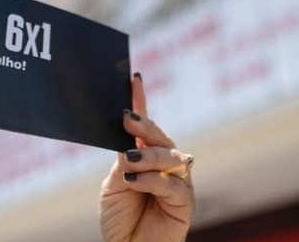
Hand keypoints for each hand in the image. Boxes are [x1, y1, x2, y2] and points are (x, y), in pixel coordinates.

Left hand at [99, 74, 194, 241]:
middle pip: (161, 137)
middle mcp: (165, 166)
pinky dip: (152, 180)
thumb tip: (128, 139)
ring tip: (130, 160)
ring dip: (149, 155)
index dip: (141, 101)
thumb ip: (123, 162)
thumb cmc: (120, 218)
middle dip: (145, 124)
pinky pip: (172, 184)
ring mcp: (177, 182)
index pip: (144, 125)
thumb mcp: (114, 185)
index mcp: (145, 156)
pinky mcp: (185, 202)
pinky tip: (134, 181)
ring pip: (170, 157)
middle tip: (128, 118)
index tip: (134, 79)